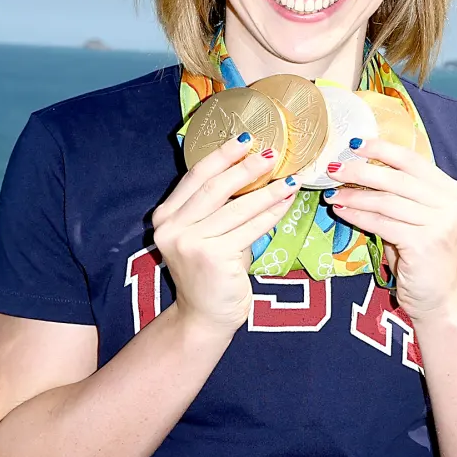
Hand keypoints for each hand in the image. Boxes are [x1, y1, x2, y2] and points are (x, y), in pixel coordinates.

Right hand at [152, 135, 299, 334]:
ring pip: (236, 208)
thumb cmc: (211, 271)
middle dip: (246, 168)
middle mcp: (171, 227)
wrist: (204, 317)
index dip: (222, 156)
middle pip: (214, 187)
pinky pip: (250, 228)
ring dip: (267, 191)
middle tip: (272, 154)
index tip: (246, 140)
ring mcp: (190, 242)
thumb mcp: (206, 234)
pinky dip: (271, 214)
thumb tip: (256, 171)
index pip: (195, 176)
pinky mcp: (212, 257)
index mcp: (165, 216)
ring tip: (290, 179)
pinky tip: (287, 203)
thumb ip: (218, 207)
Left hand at [323, 138, 456, 320]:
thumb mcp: (414, 219)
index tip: (354, 144)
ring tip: (332, 194)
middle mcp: (451, 204)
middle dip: (360, 171)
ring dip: (354, 195)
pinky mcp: (425, 243)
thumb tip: (358, 167)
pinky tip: (341, 211)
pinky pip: (381, 223)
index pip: (412, 160)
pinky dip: (357, 215)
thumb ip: (398, 194)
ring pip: (386, 201)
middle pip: (397, 178)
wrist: (437, 300)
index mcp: (451, 190)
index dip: (382, 149)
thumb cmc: (420, 256)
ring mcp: (440, 224)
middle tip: (333, 168)